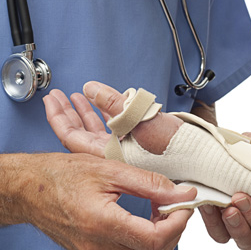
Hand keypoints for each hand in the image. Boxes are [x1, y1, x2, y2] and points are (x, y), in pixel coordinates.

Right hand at [10, 152, 195, 249]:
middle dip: (174, 232)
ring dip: (160, 236)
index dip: (178, 222)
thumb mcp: (110, 169)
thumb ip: (150, 183)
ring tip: (157, 207)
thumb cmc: (62, 174)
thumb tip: (183, 194)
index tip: (183, 202)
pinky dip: (143, 240)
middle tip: (174, 206)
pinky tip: (141, 217)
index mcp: (101, 223)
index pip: (156, 239)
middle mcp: (97, 248)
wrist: (28, 190)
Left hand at [43, 84, 182, 156]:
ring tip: (76, 98)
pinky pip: (112, 131)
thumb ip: (114, 104)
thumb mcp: (140, 119)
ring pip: (95, 133)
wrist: (199, 160)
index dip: (58, 118)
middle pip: (80, 135)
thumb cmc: (173, 147)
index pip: (71, 137)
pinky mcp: (136, 148)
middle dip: (68, 113)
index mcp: (107, 153)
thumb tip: (90, 88)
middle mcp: (112, 154)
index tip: (51, 100)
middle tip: (57, 97)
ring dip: (85, 114)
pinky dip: (104, 117)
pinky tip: (102, 106)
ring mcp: (123, 151)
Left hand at [199, 129, 250, 249]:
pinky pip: (220, 235)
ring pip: (247, 242)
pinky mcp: (223, 229)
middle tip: (241, 198)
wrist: (220, 153)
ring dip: (238, 227)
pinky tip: (210, 204)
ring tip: (228, 206)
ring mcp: (247, 229)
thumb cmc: (249, 152)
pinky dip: (214, 222)